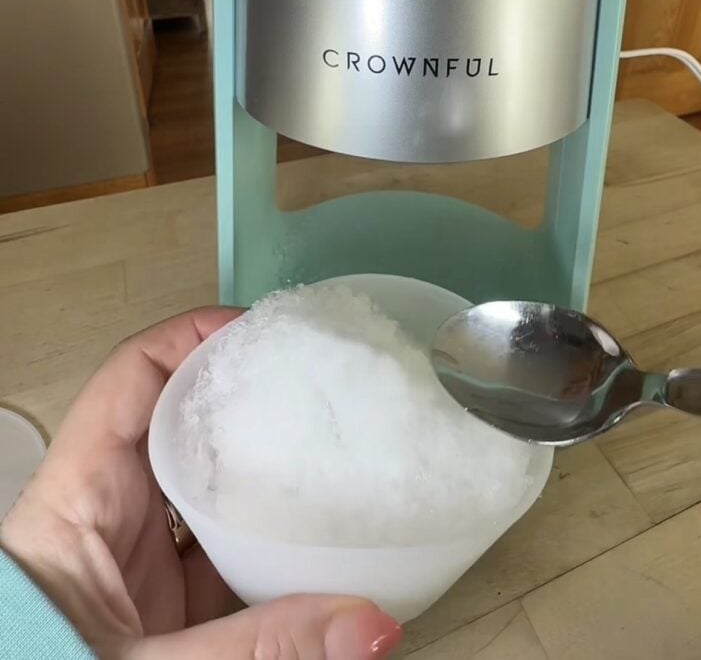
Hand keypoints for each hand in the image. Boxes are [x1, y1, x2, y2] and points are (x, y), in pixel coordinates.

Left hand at [0, 309, 401, 658]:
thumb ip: (254, 646)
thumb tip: (365, 622)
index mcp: (76, 502)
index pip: (131, 380)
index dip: (190, 338)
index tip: (259, 330)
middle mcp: (110, 517)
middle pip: (181, 424)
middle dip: (245, 397)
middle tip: (313, 382)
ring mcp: (141, 563)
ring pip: (209, 489)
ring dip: (263, 471)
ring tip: (327, 449)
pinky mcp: (168, 608)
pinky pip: (226, 553)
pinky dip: (270, 545)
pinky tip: (317, 546)